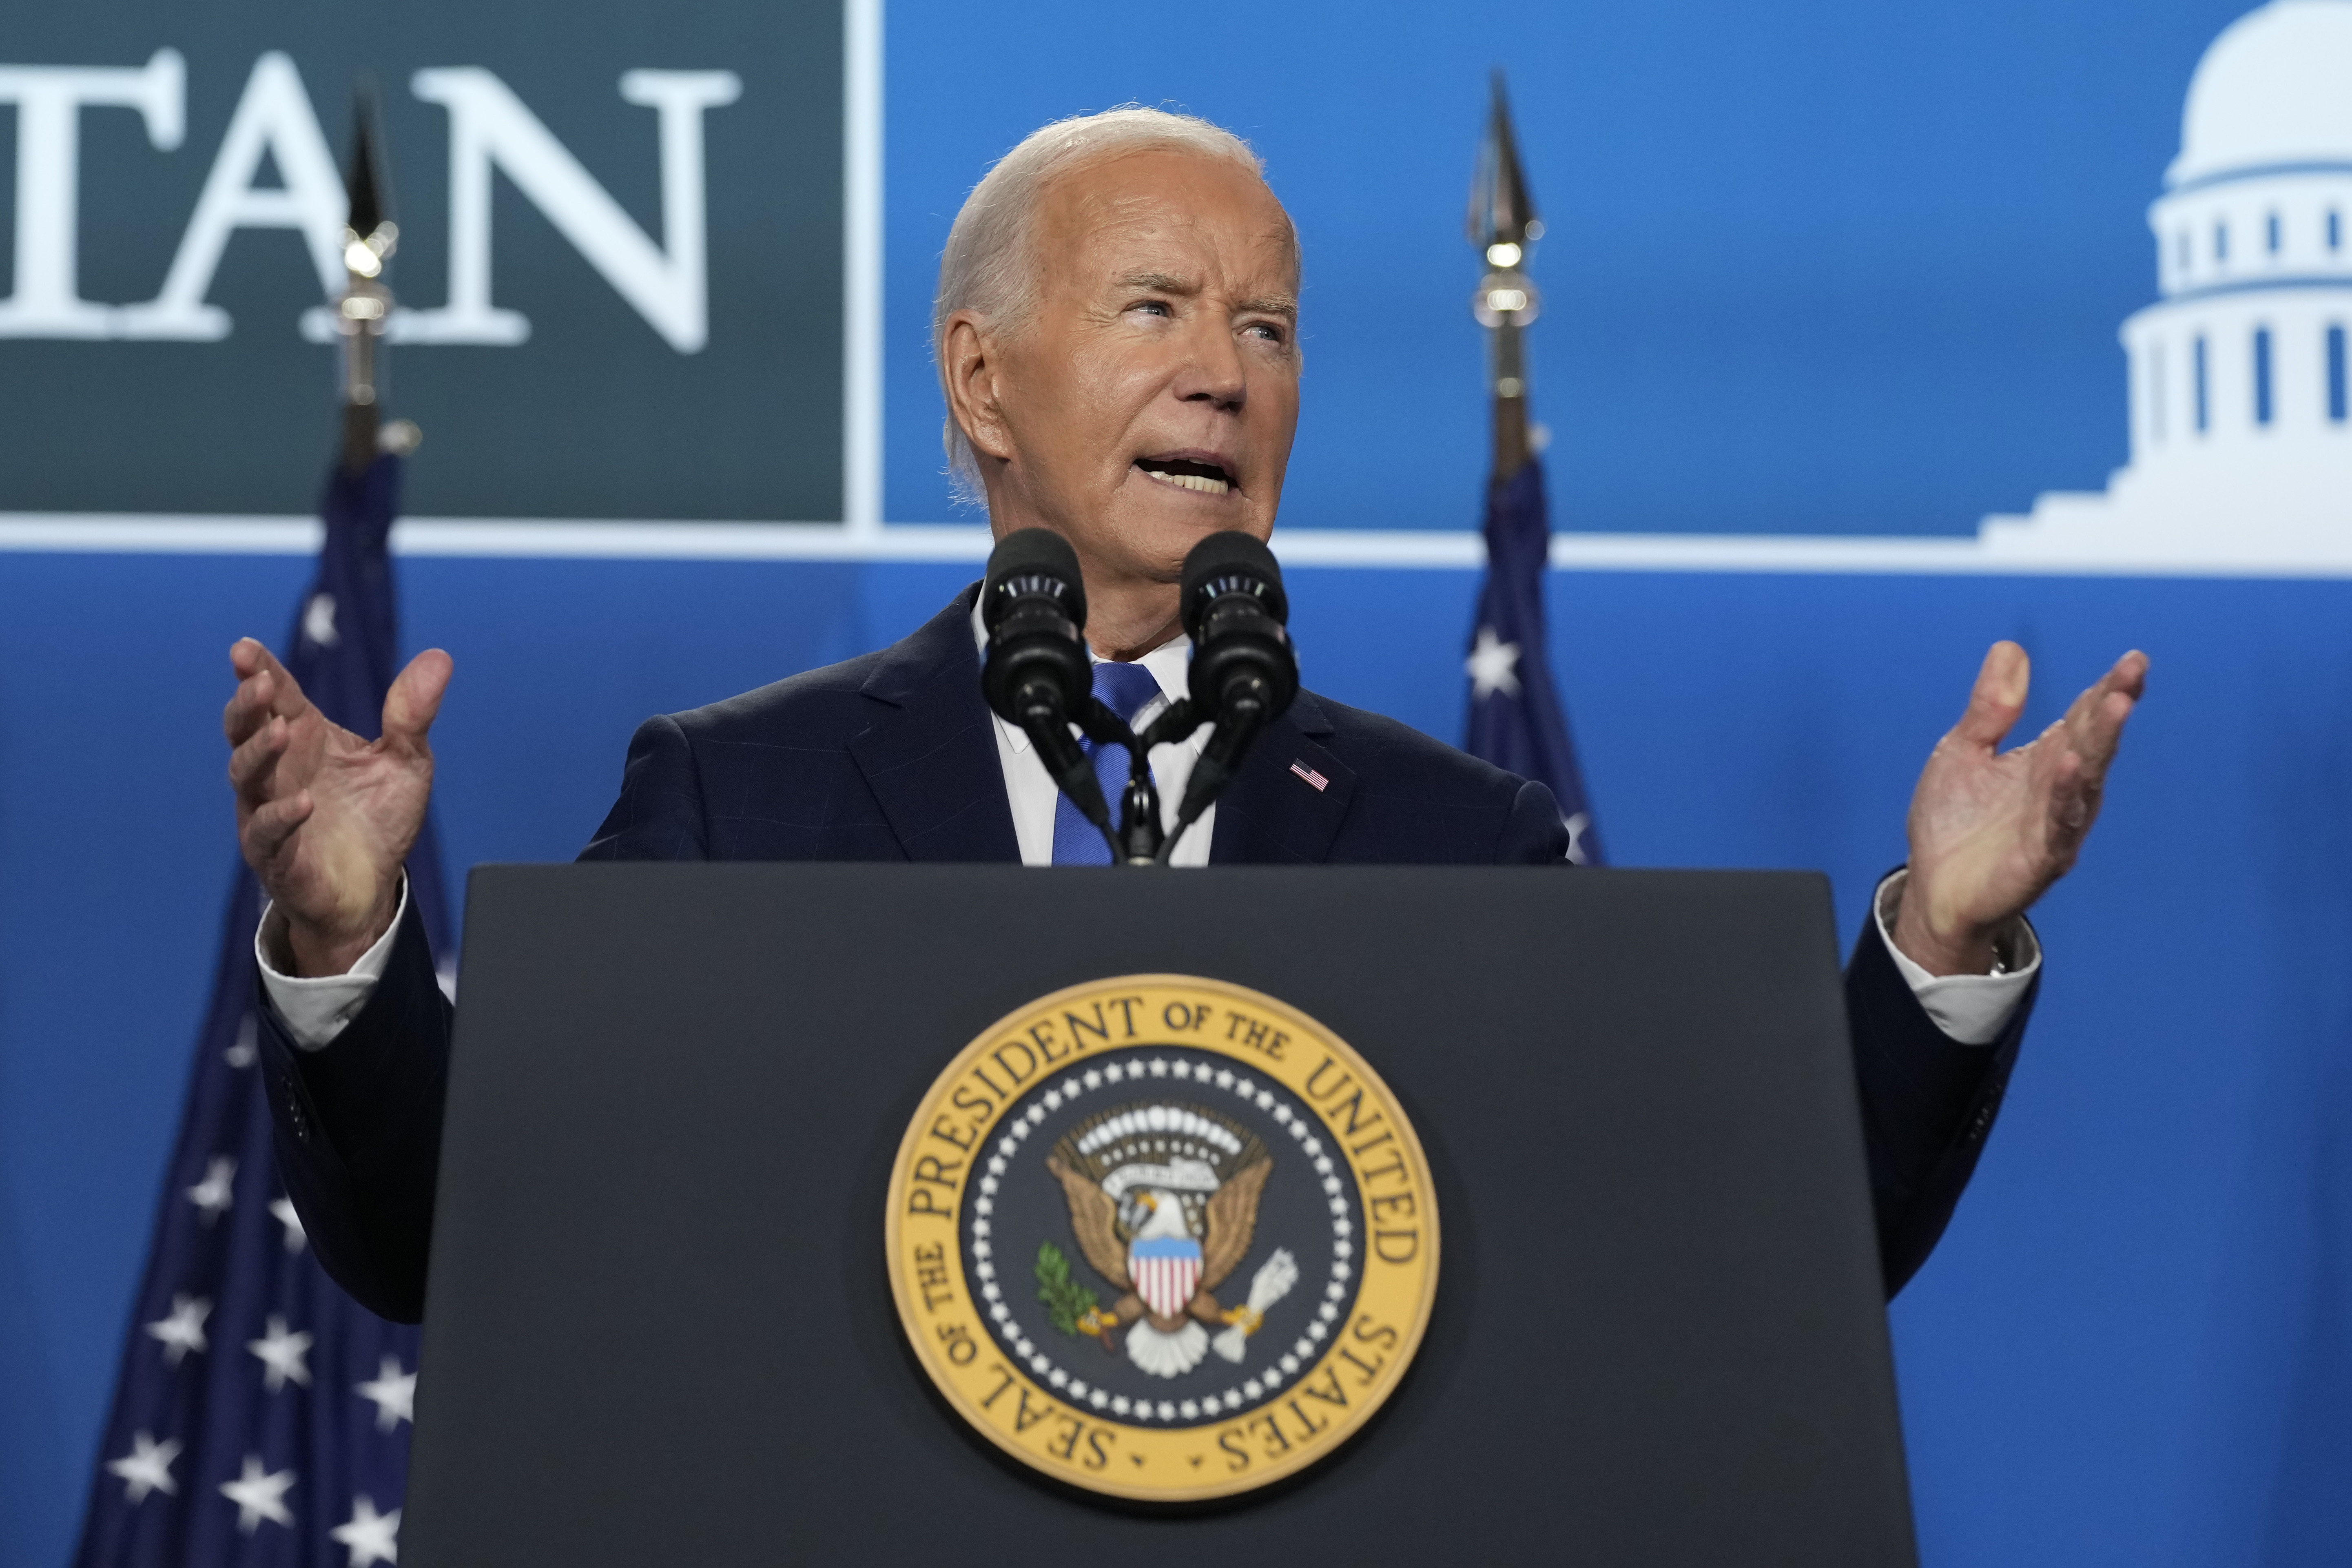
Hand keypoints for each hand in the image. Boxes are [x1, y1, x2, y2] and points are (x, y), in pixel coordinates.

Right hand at [224, 638, 451, 976]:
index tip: (245, 647)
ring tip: (280, 729)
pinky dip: (282, 815)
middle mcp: (278, 770)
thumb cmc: (377, 820)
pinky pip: (266, 831)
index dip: (259, 670)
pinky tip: (305, 803)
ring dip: (258, 750)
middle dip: (247, 704)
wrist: (371, 888)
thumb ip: (412, 714)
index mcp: (305, 738)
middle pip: (245, 728)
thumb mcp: (406, 762)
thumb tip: (439, 657)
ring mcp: (267, 809)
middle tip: (257, 681)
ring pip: (245, 774)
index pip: (277, 697)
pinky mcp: (273, 854)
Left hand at [1895, 642, 2147, 975]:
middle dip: (2113, 705)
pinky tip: (2071, 766)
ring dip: (2101, 742)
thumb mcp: (1963, 751)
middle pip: (2093, 740)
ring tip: (2116, 705)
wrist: (1934, 889)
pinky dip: (2066, 794)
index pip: (2083, 717)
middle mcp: (2060, 788)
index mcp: (2045, 759)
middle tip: (2134, 672)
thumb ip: (1990, 707)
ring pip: (2087, 778)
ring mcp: (2056, 823)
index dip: (2107, 688)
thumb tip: (2010, 648)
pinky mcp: (2043, 857)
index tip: (2134, 660)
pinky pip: (2060, 823)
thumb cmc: (1954, 822)